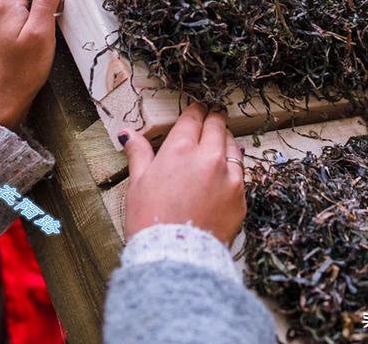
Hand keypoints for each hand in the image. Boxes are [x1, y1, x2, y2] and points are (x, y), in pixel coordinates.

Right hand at [120, 103, 245, 244]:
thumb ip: (138, 152)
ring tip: (218, 142)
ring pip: (232, 145)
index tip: (196, 110)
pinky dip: (233, 168)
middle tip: (210, 118)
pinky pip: (240, 172)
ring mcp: (228, 176)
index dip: (195, 110)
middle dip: (213, 118)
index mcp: (180, 149)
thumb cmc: (151, 220)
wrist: (175, 258)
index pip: (193, 117)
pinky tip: (225, 172)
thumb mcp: (138, 183)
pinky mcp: (240, 197)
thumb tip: (127, 132)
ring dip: (225, 140)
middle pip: (217, 124)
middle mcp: (208, 157)